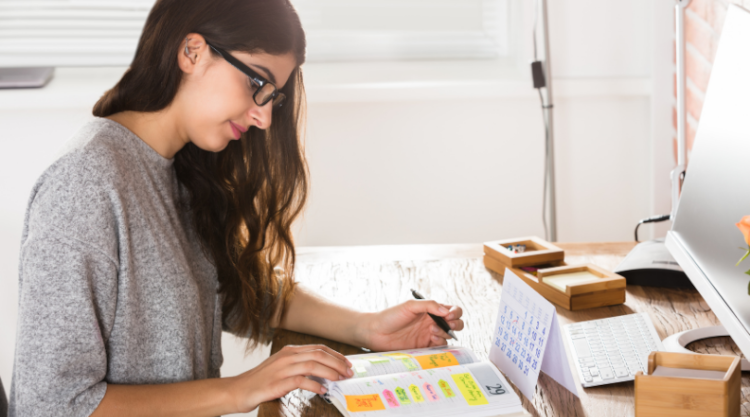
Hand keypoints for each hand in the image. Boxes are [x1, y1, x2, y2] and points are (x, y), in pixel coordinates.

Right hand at [227, 344, 352, 413]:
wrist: (238, 390)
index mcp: (290, 351)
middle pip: (319, 354)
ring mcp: (282, 368)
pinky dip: (315, 385)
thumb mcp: (282, 368)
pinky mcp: (278, 382)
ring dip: (330, 372)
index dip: (336, 355)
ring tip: (340, 380)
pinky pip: (301, 380)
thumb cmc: (261, 381)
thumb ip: (300, 367)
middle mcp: (287, 356)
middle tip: (348, 372)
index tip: (347, 363)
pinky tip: (322, 390)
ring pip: (312, 365)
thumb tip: (323, 372)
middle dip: (337, 363)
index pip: (318, 348)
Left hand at [358, 300, 463, 350]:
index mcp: (430, 310)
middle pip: (455, 324)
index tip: (449, 316)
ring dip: (445, 333)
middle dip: (455, 325)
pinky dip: (440, 344)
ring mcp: (429, 335)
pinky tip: (431, 340)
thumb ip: (429, 305)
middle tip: (447, 325)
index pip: (451, 310)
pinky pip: (440, 347)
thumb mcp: (410, 306)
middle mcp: (432, 322)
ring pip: (448, 336)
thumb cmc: (390, 316)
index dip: (455, 313)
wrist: (375, 332)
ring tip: (432, 332)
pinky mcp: (424, 347)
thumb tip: (446, 311)